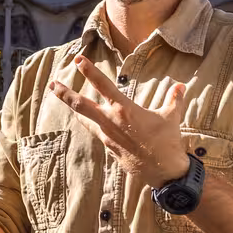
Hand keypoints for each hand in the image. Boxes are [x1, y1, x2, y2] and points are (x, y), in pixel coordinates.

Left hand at [47, 56, 190, 189]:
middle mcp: (112, 122)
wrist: (164, 172)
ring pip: (86, 120)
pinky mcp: (110, 149)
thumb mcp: (171, 117)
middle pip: (81, 106)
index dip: (90, 71)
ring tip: (66, 100)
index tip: (78, 61)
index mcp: (125, 110)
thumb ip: (173, 99)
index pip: (103, 86)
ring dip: (75, 109)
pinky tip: (90, 122)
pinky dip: (92, 124)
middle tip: (52, 85)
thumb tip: (180, 86)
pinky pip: (97, 133)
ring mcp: (108, 137)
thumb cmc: (168, 142)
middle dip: (65, 94)